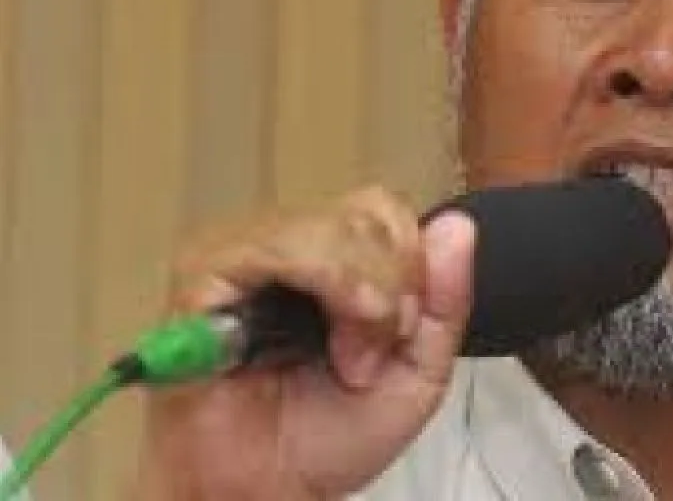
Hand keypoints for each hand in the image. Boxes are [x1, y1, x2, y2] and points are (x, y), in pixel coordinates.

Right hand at [135, 186, 474, 499]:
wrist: (265, 492)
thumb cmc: (328, 436)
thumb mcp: (418, 372)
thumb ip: (445, 301)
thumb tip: (458, 225)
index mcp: (336, 259)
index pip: (387, 209)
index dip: (413, 263)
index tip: (406, 328)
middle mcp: (289, 245)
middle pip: (367, 212)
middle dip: (393, 287)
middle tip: (371, 356)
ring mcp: (244, 254)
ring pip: (330, 225)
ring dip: (360, 294)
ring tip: (350, 360)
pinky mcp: (205, 275)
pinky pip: (277, 247)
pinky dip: (326, 284)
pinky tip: (331, 339)